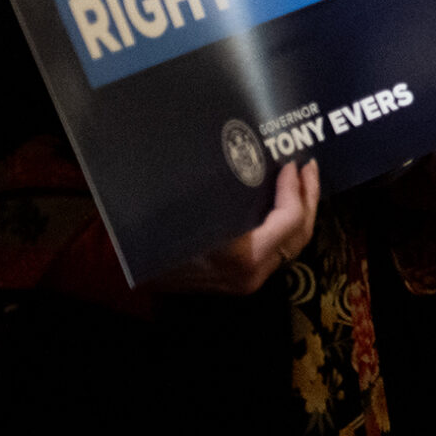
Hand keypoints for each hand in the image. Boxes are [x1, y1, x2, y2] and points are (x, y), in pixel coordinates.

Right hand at [146, 159, 319, 293]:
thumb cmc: (156, 231)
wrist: (126, 270)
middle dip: (309, 197)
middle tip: (308, 167)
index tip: (292, 163)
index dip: (296, 188)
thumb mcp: (192, 206)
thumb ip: (229, 191)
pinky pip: (277, 250)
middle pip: (300, 234)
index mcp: (241, 255)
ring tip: (301, 181)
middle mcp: (251, 274)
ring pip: (292, 245)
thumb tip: (261, 154)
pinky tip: (283, 203)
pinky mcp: (243, 280)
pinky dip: (286, 225)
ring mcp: (248, 281)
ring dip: (301, 210)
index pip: (289, 219)